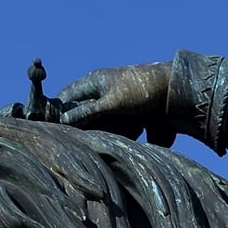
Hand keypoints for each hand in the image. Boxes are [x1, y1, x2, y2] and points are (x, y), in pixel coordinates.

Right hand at [56, 62, 177, 145]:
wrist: (177, 94)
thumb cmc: (142, 90)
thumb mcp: (111, 102)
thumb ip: (88, 113)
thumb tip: (64, 121)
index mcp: (95, 82)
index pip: (67, 95)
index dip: (57, 110)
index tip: (51, 128)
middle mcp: (103, 93)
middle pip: (82, 112)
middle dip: (79, 127)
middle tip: (73, 141)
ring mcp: (117, 106)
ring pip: (99, 124)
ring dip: (98, 134)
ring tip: (97, 142)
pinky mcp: (131, 118)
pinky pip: (117, 131)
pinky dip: (115, 137)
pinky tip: (115, 144)